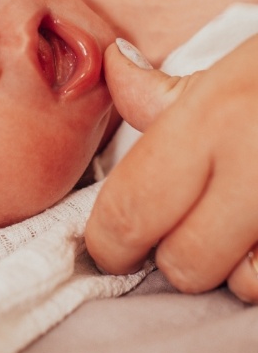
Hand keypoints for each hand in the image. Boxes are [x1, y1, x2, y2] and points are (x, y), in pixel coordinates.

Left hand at [85, 36, 257, 302]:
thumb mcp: (229, 69)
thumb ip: (159, 90)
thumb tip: (114, 66)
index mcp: (211, 121)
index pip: (128, 209)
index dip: (108, 242)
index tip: (111, 247)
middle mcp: (257, 167)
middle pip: (183, 263)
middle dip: (176, 255)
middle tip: (192, 224)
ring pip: (243, 286)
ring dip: (236, 268)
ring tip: (249, 225)